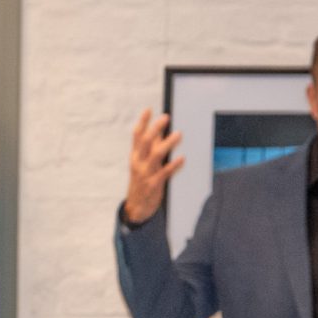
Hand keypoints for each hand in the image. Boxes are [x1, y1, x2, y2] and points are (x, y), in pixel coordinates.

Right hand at [123, 110, 185, 225]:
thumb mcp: (141, 165)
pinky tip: (182, 159)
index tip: (149, 110)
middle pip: (145, 142)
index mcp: (135, 157)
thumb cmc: (142, 183)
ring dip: (167, 143)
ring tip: (178, 134)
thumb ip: (148, 150)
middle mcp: (138, 163)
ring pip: (155, 155)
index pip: (136, 136)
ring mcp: (145, 174)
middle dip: (155, 128)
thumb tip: (158, 133)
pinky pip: (164, 173)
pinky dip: (174, 165)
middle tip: (165, 117)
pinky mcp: (154, 184)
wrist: (136, 207)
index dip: (142, 122)